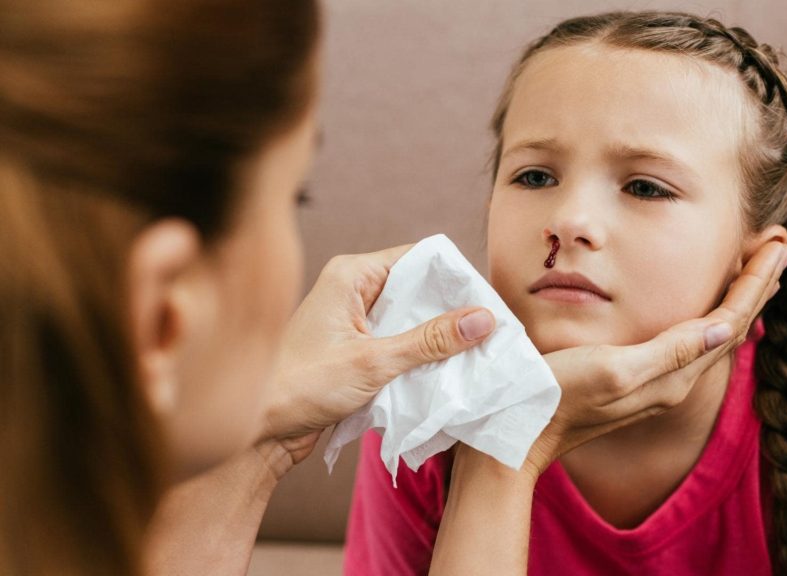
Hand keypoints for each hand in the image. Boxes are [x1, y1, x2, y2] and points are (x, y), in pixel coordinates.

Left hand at [260, 244, 495, 467]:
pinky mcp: (357, 350)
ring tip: (477, 352)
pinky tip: (447, 371)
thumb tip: (483, 319)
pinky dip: (421, 356)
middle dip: (452, 311)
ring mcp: (355, 321)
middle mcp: (354, 290)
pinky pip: (400, 344)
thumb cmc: (301, 386)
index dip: (454, 277)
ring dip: (438, 338)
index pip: (418, 258)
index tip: (487, 300)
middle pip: (418, 289)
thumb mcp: (374, 361)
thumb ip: (430, 340)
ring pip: (411, 319)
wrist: (258, 431)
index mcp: (351, 275)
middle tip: (490, 331)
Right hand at [523, 241, 786, 477]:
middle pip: (731, 324)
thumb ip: (670, 351)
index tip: (778, 241)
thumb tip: (724, 324)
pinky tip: (709, 308)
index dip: (756, 280)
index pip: (731, 320)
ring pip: (714, 332)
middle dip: (757, 283)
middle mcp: (675, 381)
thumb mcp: (614, 369)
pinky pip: (693, 341)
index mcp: (675, 375)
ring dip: (739, 297)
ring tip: (756, 269)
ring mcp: (658, 383)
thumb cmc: (559, 393)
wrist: (522, 429)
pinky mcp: (641, 380)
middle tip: (778, 244)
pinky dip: (711, 313)